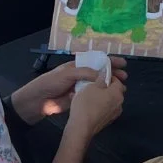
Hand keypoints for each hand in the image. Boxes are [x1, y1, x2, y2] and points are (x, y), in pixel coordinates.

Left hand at [11, 58, 127, 124]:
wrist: (37, 101)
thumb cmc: (49, 83)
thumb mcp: (66, 74)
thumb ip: (84, 72)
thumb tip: (101, 75)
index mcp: (78, 66)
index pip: (97, 60)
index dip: (110, 61)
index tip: (123, 63)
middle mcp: (81, 75)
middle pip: (101, 73)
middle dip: (113, 74)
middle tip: (125, 78)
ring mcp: (81, 88)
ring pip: (99, 85)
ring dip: (110, 86)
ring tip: (121, 89)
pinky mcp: (80, 99)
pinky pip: (94, 96)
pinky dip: (103, 97)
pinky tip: (111, 98)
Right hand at [66, 73, 125, 139]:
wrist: (81, 128)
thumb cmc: (86, 104)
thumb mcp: (92, 86)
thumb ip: (101, 79)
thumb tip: (105, 74)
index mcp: (118, 94)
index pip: (117, 81)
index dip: (108, 77)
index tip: (98, 77)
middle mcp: (120, 104)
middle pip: (114, 91)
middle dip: (105, 88)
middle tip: (92, 86)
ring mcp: (114, 114)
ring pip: (109, 101)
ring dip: (101, 97)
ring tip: (88, 96)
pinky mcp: (107, 122)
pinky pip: (104, 110)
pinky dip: (98, 106)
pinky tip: (87, 106)